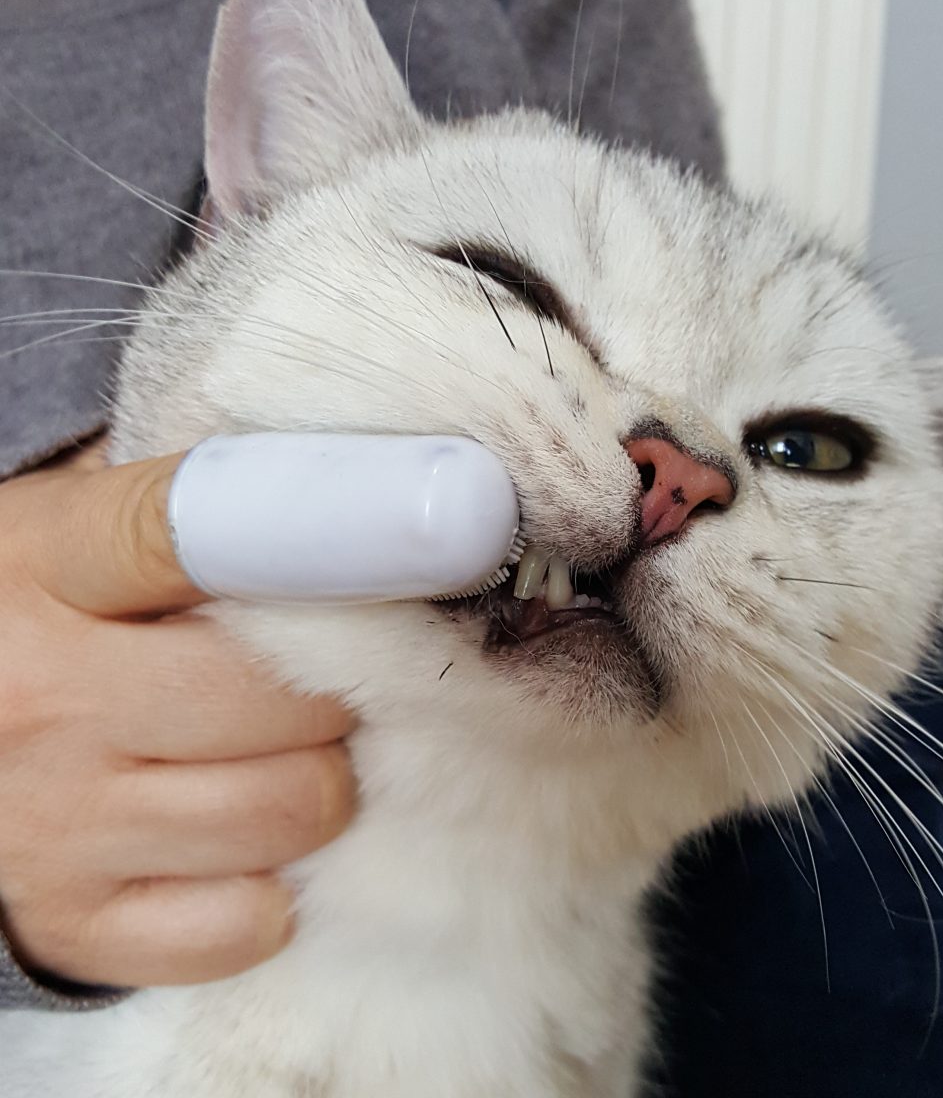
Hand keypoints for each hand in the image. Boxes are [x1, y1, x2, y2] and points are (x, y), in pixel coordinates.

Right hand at [0, 441, 357, 988]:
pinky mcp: (72, 922)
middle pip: (286, 700)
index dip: (326, 542)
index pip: (203, 535)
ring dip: (317, 785)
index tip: (422, 548)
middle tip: (322, 686)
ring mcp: (53, 822)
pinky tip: (240, 843)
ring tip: (284, 757)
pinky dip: (269, 888)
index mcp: (47, 568)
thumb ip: (199, 514)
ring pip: (288, 812)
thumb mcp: (78, 534)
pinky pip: (243, 924)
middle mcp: (42, 697)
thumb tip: (369, 500)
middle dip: (334, 692)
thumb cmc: (31, 618)